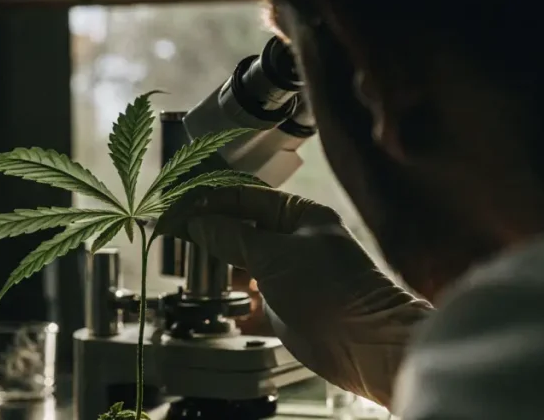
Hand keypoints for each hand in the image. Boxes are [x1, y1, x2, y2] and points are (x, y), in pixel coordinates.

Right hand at [161, 185, 432, 407]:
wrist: (363, 344)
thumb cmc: (333, 290)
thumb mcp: (272, 254)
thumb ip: (231, 237)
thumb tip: (199, 223)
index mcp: (300, 216)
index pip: (246, 198)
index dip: (211, 202)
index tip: (181, 208)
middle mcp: (295, 242)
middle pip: (243, 231)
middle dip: (213, 235)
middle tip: (180, 238)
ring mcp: (291, 275)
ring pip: (244, 266)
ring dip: (222, 270)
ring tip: (197, 272)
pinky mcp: (287, 308)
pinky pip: (252, 301)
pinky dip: (235, 303)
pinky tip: (220, 304)